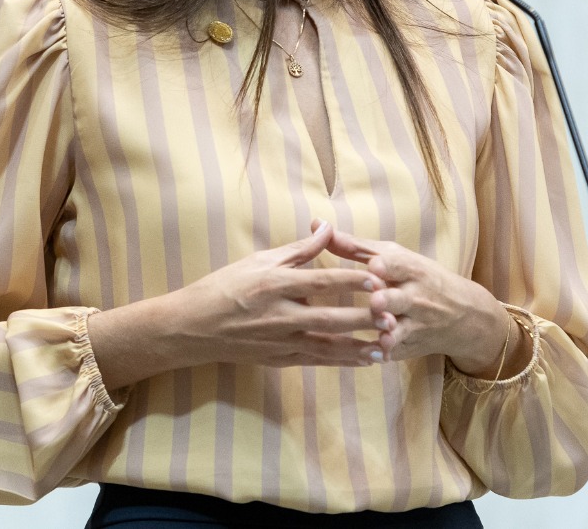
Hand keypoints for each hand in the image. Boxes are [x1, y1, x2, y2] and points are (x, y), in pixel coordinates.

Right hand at [86, 222, 383, 390]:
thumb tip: (326, 227)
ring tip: (388, 344)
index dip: (350, 281)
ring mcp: (280, 340)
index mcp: (274, 285)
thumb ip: (298, 249)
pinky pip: (318, 360)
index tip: (376, 278)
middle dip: (364, 318)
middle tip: (393, 315)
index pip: (320, 282)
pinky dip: (343, 360)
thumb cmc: (225, 287)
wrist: (195, 327)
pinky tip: (365, 359)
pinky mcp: (280, 359)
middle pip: (331, 317)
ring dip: (360, 345)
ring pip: (329, 345)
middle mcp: (280, 315)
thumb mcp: (259, 260)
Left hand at [321, 222, 515, 377]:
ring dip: (392, 332)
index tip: (374, 266)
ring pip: (404, 328)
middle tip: (376, 302)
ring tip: (382, 335)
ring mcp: (416, 323)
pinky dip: (390, 353)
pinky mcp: (412, 345)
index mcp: (410, 269)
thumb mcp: (391, 257)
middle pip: (402, 298)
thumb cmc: (416, 277)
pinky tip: (377, 356)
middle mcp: (416, 296)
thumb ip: (353, 245)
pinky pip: (400, 351)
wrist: (462, 314)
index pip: (400, 265)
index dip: (387, 266)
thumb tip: (315, 224)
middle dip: (390, 300)